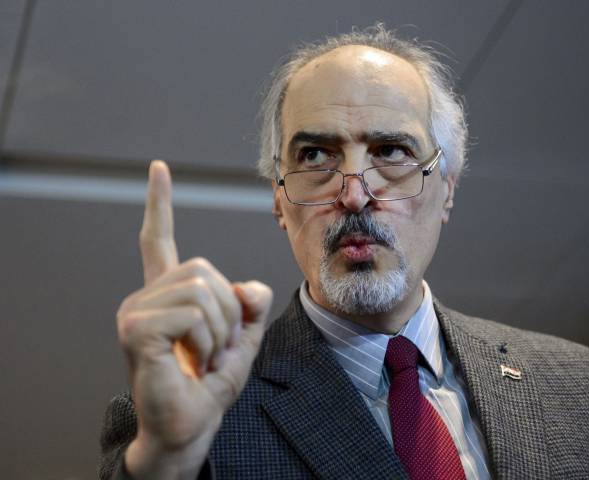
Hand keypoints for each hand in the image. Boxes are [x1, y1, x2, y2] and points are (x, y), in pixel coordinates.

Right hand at [116, 160, 271, 479]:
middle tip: (216, 348)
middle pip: (205, 269)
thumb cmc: (210, 383)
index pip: (158, 239)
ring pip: (203, 289)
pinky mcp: (135, 328)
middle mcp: (145, 295)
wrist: (190, 426)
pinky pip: (194, 313)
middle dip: (229, 311)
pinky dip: (208, 341)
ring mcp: (136, 309)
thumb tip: (246, 285)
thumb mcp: (243, 337)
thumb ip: (249, 303)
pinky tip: (192, 362)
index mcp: (168, 294)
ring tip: (204, 357)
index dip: (160, 203)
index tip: (159, 168)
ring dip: (221, 330)